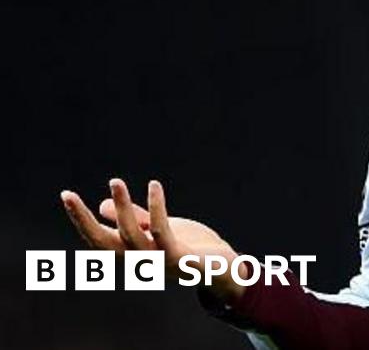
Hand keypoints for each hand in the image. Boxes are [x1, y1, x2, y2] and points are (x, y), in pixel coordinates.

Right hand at [61, 178, 246, 302]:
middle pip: (102, 241)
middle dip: (83, 219)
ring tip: (115, 181)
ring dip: (122, 206)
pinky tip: (154, 185)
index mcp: (130, 255)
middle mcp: (138, 261)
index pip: (97, 238)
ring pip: (130, 233)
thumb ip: (133, 218)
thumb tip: (103, 204)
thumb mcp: (155, 230)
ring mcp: (156, 261)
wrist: (220, 269)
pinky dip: (156, 207)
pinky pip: (162, 230)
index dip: (80, 219)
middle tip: (68, 195)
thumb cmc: (187, 248)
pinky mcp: (177, 256)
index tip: (66, 194)